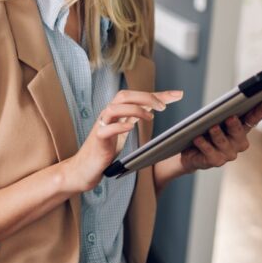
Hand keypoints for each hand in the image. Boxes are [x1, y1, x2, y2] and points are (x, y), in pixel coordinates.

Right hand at [62, 89, 183, 191]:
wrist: (83, 168)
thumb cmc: (104, 149)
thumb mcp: (123, 130)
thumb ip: (134, 117)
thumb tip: (153, 106)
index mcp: (116, 112)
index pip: (136, 96)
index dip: (157, 94)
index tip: (178, 94)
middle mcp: (107, 115)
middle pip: (124, 95)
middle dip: (145, 97)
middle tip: (163, 106)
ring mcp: (101, 126)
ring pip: (114, 108)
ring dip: (134, 109)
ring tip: (150, 117)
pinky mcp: (97, 140)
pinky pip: (106, 129)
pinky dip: (119, 126)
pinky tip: (130, 128)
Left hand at [180, 97, 261, 172]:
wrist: (190, 152)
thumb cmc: (203, 131)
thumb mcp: (210, 118)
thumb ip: (215, 108)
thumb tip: (195, 94)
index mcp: (240, 129)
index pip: (253, 118)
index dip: (261, 109)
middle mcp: (237, 142)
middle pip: (239, 133)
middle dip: (235, 125)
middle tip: (231, 117)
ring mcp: (228, 153)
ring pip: (223, 142)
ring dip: (218, 134)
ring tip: (212, 127)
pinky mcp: (215, 161)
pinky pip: (210, 152)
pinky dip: (204, 144)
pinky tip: (198, 138)